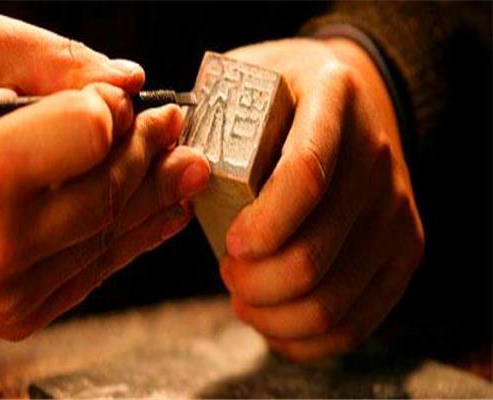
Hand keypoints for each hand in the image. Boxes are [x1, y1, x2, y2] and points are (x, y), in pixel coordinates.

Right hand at [0, 15, 209, 339]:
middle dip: (151, 148)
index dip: (109, 110)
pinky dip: (138, 233)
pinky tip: (163, 208)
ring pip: (117, 231)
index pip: (93, 134)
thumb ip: (60, 61)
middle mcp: (1, 244)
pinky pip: (100, 266)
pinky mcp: (22, 311)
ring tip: (185, 166)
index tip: (109, 101)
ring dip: (159, 193)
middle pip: (115, 187)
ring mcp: (13, 288)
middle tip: (171, 125)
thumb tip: (130, 83)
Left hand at [220, 38, 423, 360]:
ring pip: (331, 299)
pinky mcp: (405, 247)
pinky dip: (305, 337)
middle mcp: (376, 154)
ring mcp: (396, 206)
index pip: (304, 174)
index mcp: (334, 97)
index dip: (261, 223)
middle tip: (228, 273)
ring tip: (245, 299)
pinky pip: (355, 320)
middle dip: (254, 282)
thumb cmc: (281, 100)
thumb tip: (165, 177)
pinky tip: (274, 322)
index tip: (230, 243)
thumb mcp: (244, 85)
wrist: (353, 104)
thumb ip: (204, 120)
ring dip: (273, 314)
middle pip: (313, 253)